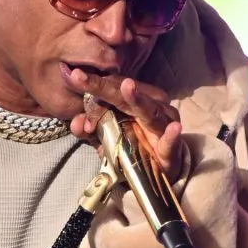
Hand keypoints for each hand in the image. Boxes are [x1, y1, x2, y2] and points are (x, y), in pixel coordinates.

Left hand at [64, 68, 182, 175]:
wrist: (159, 171)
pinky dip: (171, 136)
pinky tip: (173, 128)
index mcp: (135, 101)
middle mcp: (151, 106)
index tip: (73, 78)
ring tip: (127, 87)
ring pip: (149, 111)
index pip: (113, 86)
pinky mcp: (170, 149)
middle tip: (80, 77)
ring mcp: (162, 126)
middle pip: (124, 95)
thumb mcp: (105, 138)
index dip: (93, 86)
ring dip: (138, 100)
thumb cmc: (132, 147)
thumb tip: (76, 122)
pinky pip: (170, 142)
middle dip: (102, 87)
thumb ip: (90, 128)